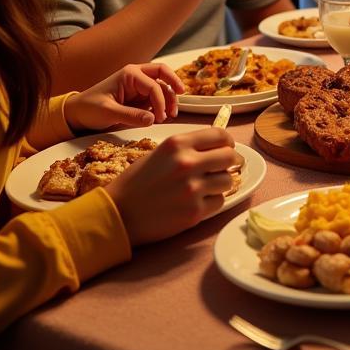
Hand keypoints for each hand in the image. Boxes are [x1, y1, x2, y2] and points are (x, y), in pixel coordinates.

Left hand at [64, 63, 182, 132]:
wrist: (77, 114)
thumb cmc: (89, 108)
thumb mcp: (108, 113)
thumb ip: (131, 115)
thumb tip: (152, 120)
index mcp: (130, 74)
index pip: (153, 85)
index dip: (160, 101)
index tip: (161, 118)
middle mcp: (136, 76)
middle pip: (163, 73)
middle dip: (174, 84)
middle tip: (181, 97)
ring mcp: (138, 86)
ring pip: (162, 85)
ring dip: (169, 97)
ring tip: (170, 114)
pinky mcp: (138, 96)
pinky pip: (156, 97)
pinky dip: (162, 104)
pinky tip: (162, 115)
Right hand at [104, 128, 238, 245]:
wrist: (118, 213)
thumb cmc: (137, 181)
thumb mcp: (161, 153)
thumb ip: (189, 148)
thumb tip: (219, 147)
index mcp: (178, 143)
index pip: (220, 135)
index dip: (227, 142)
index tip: (227, 147)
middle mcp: (187, 163)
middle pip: (230, 156)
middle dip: (232, 161)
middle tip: (227, 166)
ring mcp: (192, 189)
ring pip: (228, 180)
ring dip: (221, 183)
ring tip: (208, 186)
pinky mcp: (194, 212)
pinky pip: (219, 202)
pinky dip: (212, 201)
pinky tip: (198, 201)